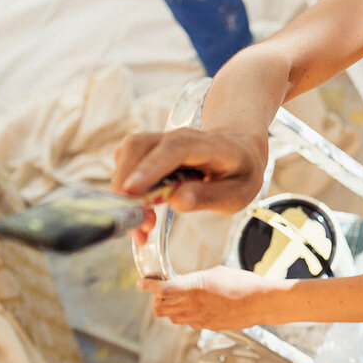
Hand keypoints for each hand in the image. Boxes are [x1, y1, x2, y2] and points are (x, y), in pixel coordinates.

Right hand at [112, 126, 266, 242]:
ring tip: (144, 224)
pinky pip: (127, 166)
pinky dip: (125, 192)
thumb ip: (210, 196)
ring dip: (124, 192)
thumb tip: (177, 201)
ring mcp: (161, 141)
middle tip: (142, 223)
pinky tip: (143, 214)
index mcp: (209, 145)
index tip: (132, 191)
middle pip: (139, 146)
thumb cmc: (238, 172)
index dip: (151, 167)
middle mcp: (179, 137)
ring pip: (127, 155)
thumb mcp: (238, 192)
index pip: (176, 148)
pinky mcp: (148, 152)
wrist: (238, 149)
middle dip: (127, 185)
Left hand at [139, 266, 273, 329]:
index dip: (148, 285)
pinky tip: (194, 306)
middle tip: (160, 292)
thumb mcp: (216, 272)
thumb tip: (186, 282)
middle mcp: (192, 305)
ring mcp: (198, 318)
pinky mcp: (206, 325)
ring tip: (177, 299)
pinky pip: (187, 322)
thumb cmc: (242, 283)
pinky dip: (184, 314)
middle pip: (159, 308)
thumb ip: (196, 279)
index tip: (142, 282)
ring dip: (169, 308)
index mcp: (193, 287)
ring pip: (171, 317)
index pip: (161, 289)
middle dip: (155, 300)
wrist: (259, 301)